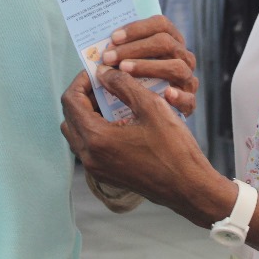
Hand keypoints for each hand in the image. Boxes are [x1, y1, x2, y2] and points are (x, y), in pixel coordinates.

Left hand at [60, 67, 233, 225]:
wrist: (188, 187)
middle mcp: (89, 157)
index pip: (71, 100)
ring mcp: (96, 168)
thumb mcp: (150, 106)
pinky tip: (121, 120)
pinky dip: (97, 129)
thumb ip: (122, 84)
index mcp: (96, 138)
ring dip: (89, 113)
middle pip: (70, 117)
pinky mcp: (106, 175)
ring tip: (113, 100)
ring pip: (78, 133)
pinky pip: (90, 147)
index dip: (82, 80)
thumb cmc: (173, 147)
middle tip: (105, 83)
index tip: (99, 70)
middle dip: (83, 96)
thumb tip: (103, 72)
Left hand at [100, 15, 197, 115]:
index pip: (161, 24)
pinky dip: (178, 96)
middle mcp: (184, 58)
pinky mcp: (190, 103)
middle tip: (109, 57)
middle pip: (165, 43)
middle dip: (135, 48)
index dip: (137, 28)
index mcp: (173, 41)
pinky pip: (188, 99)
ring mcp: (188, 80)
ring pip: (176, 67)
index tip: (113, 37)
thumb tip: (103, 48)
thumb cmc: (143, 82)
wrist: (161, 119)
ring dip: (148, 66)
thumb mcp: (136, 63)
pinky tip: (166, 94)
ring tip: (124, 70)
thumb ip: (125, 52)